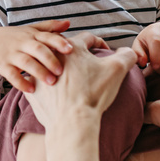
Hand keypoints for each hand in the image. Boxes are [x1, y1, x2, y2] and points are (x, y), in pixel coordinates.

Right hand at [0, 20, 72, 92]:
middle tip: (61, 71)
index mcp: (32, 35)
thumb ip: (50, 27)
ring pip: (26, 62)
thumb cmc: (17, 38)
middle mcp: (22, 43)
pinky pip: (11, 75)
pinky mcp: (2, 65)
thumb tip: (68, 23)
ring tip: (51, 82)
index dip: (58, 42)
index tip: (70, 50)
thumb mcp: (32, 30)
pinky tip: (31, 90)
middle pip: (37, 49)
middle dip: (50, 59)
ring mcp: (12, 54)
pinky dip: (21, 83)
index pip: (47, 36)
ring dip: (39, 72)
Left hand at [22, 33, 136, 129]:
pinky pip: (38, 82)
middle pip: (65, 49)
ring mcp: (38, 73)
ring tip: (68, 76)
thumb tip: (127, 51)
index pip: (88, 37)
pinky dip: (46, 84)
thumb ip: (126, 55)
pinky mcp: (32, 90)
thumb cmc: (93, 94)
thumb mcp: (118, 70)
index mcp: (70, 47)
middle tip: (86, 63)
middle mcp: (50, 56)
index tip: (105, 51)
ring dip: (57, 67)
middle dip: (76, 54)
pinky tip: (54, 90)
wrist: (72, 123)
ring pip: (49, 65)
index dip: (100, 43)